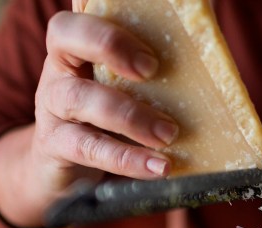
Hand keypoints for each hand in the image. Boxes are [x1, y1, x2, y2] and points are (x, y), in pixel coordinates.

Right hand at [0, 11, 178, 227]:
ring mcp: (52, 108)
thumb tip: (209, 47)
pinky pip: (88, 148)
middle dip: (110, 45)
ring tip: (168, 134)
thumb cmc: (106, 126)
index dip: (107, 22)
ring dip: (129, 115)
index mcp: (76, 49)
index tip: (147, 46)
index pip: (78, 17)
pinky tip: (157, 167)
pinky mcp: (54, 146)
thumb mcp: (125, 95)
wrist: (66, 176)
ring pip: (79, 98)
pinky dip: (126, 159)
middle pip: (66, 39)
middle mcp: (58, 70)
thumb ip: (151, 74)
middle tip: (153, 70)